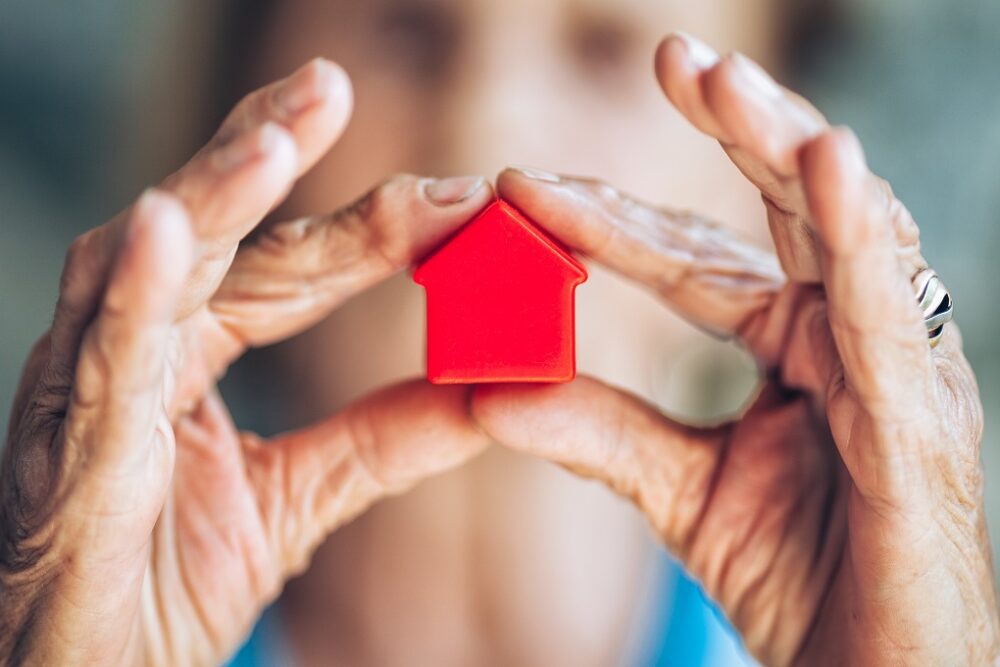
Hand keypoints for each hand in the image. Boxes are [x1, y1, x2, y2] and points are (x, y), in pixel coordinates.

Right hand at [0, 59, 492, 665]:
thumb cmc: (169, 586)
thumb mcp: (301, 498)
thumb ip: (385, 438)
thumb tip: (488, 389)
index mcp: (186, 354)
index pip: (283, 266)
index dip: (365, 225)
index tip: (453, 193)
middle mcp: (134, 350)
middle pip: (214, 238)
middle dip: (271, 157)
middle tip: (331, 85)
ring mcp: (89, 392)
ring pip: (147, 268)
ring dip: (211, 194)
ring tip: (278, 134)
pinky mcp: (64, 454)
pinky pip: (96, 360)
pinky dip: (132, 291)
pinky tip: (162, 226)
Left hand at [472, 33, 999, 664]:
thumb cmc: (799, 578)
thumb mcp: (678, 488)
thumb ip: (598, 430)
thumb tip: (485, 392)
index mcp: (795, 341)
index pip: (695, 257)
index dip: (612, 219)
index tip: (521, 184)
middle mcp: (850, 333)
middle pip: (790, 207)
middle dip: (734, 127)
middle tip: (667, 57)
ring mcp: (895, 364)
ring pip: (847, 229)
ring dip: (787, 145)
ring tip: (723, 79)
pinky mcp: (924, 416)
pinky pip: (887, 310)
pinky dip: (858, 234)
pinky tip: (823, 160)